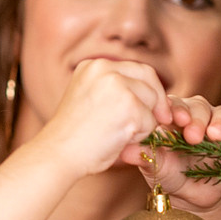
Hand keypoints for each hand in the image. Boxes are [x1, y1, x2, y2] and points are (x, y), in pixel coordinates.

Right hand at [27, 59, 172, 182]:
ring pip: (152, 101)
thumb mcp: (89, 100)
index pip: (135, 68)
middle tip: (163, 120)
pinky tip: (119, 141)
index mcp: (93, 65)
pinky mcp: (129, 105)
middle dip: (158, 100)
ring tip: (120, 135)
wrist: (58, 153)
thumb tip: (149, 94)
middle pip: (149, 77)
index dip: (149, 88)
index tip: (154, 107)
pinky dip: (140, 136)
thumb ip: (112, 91)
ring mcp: (118, 85)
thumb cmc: (72, 137)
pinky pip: (150, 121)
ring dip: (144, 122)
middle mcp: (105, 68)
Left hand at [133, 95, 220, 219]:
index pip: (175, 104)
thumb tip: (127, 150)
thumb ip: (144, 157)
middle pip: (200, 106)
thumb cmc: (169, 177)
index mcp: (173, 118)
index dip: (176, 109)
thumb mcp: (155, 169)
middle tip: (193, 136)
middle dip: (197, 119)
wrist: (191, 198)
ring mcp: (219, 125)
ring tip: (216, 136)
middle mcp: (197, 116)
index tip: (175, 120)